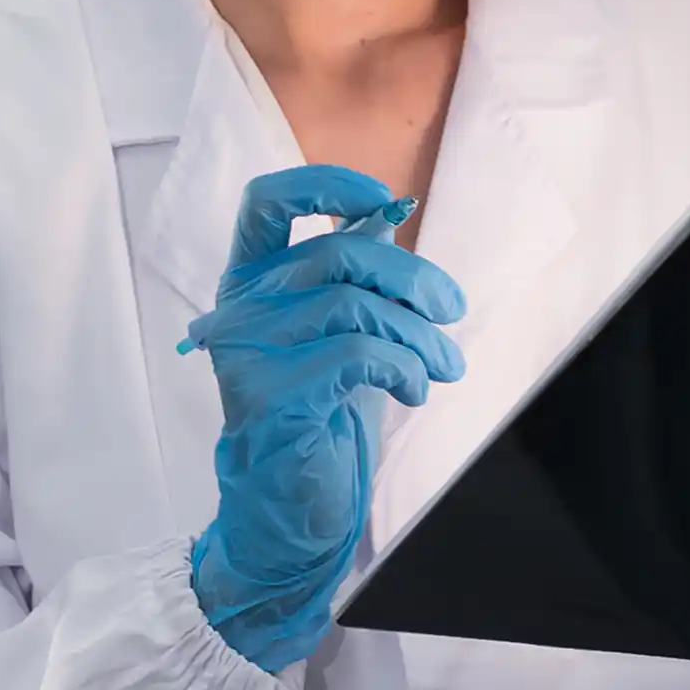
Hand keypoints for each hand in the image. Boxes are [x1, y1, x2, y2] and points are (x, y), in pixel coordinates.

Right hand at [182, 165, 467, 671]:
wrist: (290, 506)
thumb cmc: (319, 412)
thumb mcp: (343, 330)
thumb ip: (354, 271)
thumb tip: (389, 207)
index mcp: (249, 280)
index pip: (266, 201)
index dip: (326, 184)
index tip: (384, 198)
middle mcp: (237, 308)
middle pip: (335, 252)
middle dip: (411, 278)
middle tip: (452, 313)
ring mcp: (247, 351)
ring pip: (354, 305)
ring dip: (419, 335)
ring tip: (444, 365)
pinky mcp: (270, 395)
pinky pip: (356, 355)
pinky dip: (405, 367)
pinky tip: (416, 390)